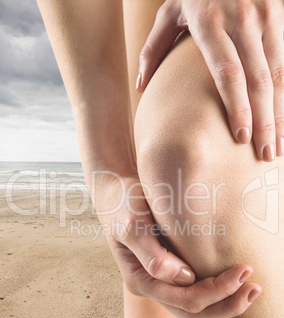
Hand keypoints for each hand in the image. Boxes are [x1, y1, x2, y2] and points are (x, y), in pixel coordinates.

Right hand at [94, 173, 261, 317]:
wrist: (117, 197)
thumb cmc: (124, 205)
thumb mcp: (132, 224)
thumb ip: (152, 253)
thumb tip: (183, 278)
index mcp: (139, 278)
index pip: (184, 298)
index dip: (216, 291)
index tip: (241, 272)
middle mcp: (150, 288)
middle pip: (191, 314)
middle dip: (226, 306)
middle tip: (255, 289)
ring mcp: (158, 286)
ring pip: (191, 317)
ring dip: (223, 315)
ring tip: (250, 301)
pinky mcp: (167, 280)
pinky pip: (188, 308)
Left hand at [136, 0, 283, 161]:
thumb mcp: (169, 13)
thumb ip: (153, 50)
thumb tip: (140, 88)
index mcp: (210, 25)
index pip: (228, 74)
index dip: (237, 108)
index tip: (241, 138)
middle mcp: (243, 21)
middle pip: (259, 81)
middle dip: (266, 122)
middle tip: (267, 154)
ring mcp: (267, 17)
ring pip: (279, 74)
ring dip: (281, 114)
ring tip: (279, 146)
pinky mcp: (281, 14)